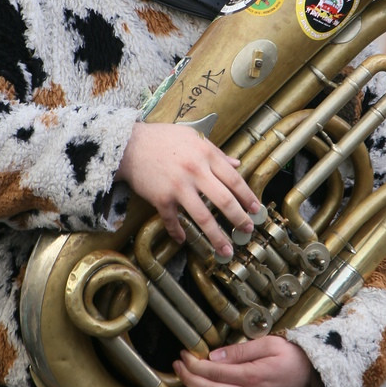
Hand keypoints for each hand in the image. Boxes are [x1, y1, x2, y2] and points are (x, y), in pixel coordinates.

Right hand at [116, 122, 260, 257]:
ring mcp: (178, 186)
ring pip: (202, 217)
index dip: (247, 197)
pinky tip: (183, 240)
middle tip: (247, 230)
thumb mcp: (193, 137)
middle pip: (224, 200)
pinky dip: (177, 232)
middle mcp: (195, 171)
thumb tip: (236, 164)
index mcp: (206, 154)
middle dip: (239, 218)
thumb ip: (216, 152)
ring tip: (226, 249)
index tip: (256, 210)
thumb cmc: (163, 138)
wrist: (129, 144)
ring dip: (216, 236)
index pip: (234, 179)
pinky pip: (172, 220)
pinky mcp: (161, 198)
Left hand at [173, 336, 316, 386]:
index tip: (183, 355)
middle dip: (188, 378)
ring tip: (194, 375)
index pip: (212, 373)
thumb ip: (240, 350)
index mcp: (252, 376)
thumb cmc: (293, 355)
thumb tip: (214, 356)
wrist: (316, 377)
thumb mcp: (268, 343)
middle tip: (178, 365)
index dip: (193, 364)